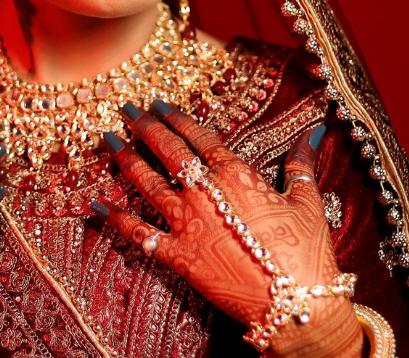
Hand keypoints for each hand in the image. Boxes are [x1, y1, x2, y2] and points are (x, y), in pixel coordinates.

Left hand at [93, 103, 362, 357]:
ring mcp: (187, 225)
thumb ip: (302, 164)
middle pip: (167, 152)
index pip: (198, 136)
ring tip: (108, 140)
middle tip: (125, 110)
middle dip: (143, 127)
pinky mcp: (177, 257)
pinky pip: (138, 234)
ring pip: (147, 184)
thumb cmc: (306, 253)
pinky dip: (115, 219)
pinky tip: (95, 205)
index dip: (176, 117)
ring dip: (125, 160)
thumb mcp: (307, 201)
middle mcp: (205, 193)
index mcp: (236, 175)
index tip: (157, 103)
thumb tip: (312, 131)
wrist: (295, 305)